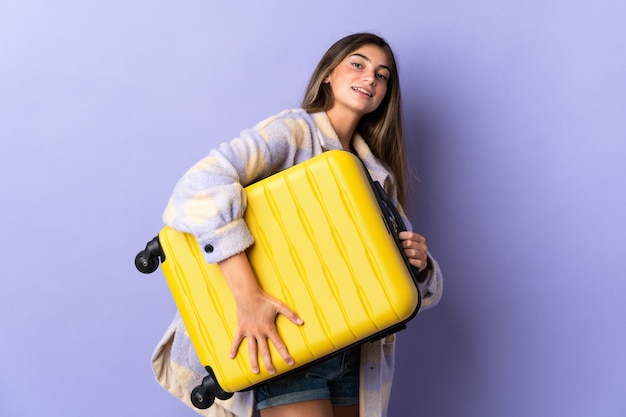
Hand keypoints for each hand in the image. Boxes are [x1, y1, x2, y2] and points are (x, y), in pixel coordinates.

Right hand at [219, 252, 303, 373]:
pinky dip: (233, 348)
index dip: (285, 354)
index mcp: (269, 328)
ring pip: (251, 350)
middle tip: (272, 372)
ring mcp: (249, 332)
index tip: (290, 363)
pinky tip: (231, 357)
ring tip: (256, 372)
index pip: (279, 344)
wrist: (247, 295)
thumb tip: (302, 322)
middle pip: (265, 351)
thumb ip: (291, 315)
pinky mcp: (241, 329)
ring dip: (254, 361)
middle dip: (269, 363)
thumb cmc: (264, 300)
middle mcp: (259, 333)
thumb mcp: (280, 306)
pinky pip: (236, 341)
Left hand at [398, 231, 427, 271]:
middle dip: (402, 245)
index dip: (402, 236)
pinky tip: (407, 260)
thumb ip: (404, 237)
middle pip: (410, 243)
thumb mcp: (409, 242)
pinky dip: (409, 261)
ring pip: (412, 253)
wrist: (417, 263)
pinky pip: (415, 262)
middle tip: (400, 247)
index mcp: (421, 239)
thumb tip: (394, 236)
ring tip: (403, 254)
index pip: (411, 235)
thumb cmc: (410, 250)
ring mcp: (423, 256)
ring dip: (405, 253)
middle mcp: (423, 247)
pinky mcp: (422, 264)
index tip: (398, 238)